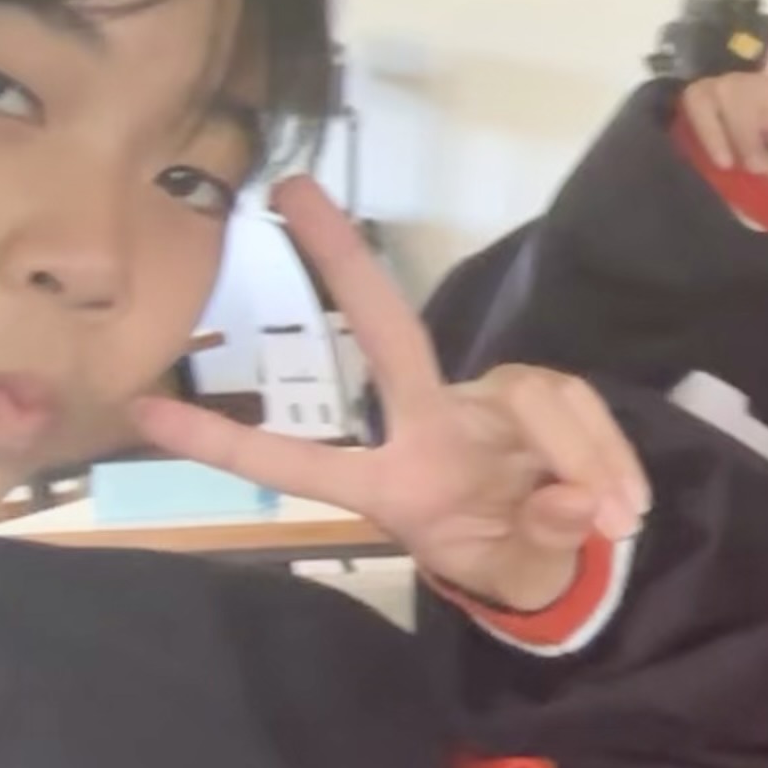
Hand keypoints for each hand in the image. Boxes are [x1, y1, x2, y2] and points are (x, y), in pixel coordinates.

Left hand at [132, 179, 648, 614]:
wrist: (570, 562)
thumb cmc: (512, 565)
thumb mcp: (520, 579)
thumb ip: (538, 544)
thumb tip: (573, 500)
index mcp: (394, 484)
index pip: (302, 464)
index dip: (227, 444)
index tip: (141, 413)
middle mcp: (430, 425)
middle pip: (386, 333)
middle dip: (342, 259)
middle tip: (292, 188)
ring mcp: (487, 401)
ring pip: (535, 396)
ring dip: (584, 455)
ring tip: (619, 519)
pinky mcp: (542, 393)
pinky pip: (578, 406)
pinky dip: (609, 453)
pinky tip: (626, 502)